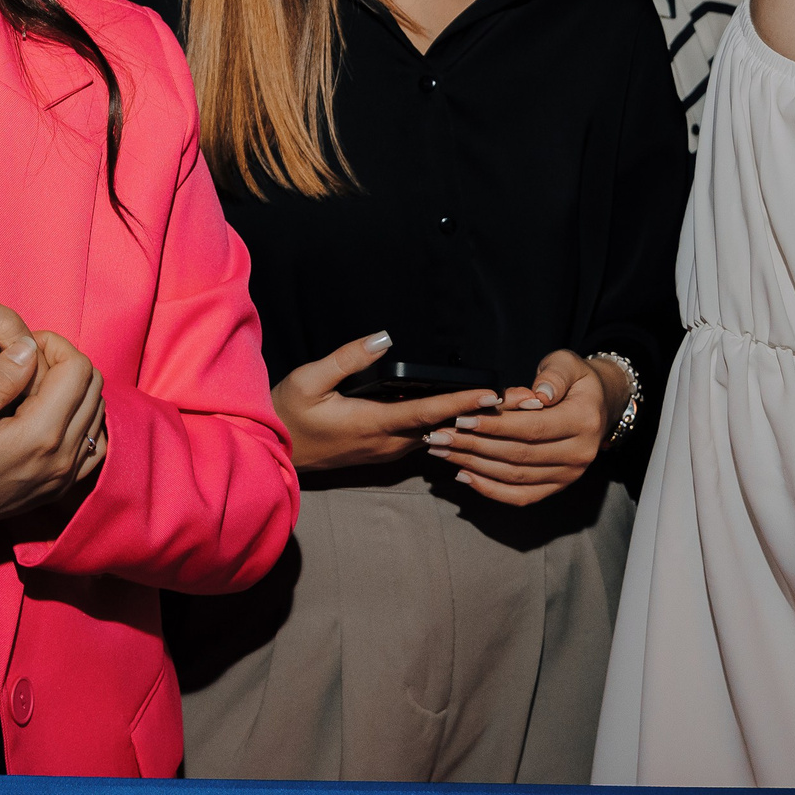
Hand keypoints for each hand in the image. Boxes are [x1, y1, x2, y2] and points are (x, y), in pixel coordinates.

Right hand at [0, 287, 103, 578]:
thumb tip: (29, 346)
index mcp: (40, 436)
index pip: (77, 368)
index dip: (52, 343)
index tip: (20, 343)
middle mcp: (63, 457)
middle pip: (92, 385)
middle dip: (63, 359)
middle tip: (25, 358)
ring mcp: (65, 475)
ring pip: (96, 410)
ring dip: (72, 385)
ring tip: (33, 382)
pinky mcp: (60, 486)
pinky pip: (93, 442)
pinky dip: (81, 417)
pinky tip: (54, 411)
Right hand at [270, 331, 498, 471]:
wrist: (276, 456)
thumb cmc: (288, 415)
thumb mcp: (308, 380)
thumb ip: (346, 359)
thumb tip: (383, 338)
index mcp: (373, 424)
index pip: (428, 412)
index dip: (462, 402)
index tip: (492, 394)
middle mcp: (388, 442)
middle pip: (443, 426)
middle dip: (480, 413)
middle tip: (519, 401)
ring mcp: (388, 450)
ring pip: (436, 434)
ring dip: (467, 420)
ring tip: (502, 406)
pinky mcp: (385, 451)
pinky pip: (424, 437)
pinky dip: (447, 425)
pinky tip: (465, 416)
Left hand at [425, 348, 615, 505]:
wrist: (597, 406)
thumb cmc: (575, 381)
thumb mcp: (568, 364)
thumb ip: (554, 376)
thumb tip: (539, 395)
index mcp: (583, 422)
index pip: (532, 427)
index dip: (495, 425)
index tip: (462, 419)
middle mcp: (579, 454)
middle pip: (519, 454)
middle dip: (475, 446)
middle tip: (441, 437)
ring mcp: (569, 475)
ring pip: (515, 476)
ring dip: (475, 466)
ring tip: (443, 452)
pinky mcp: (557, 486)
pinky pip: (522, 496)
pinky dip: (491, 490)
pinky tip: (464, 476)